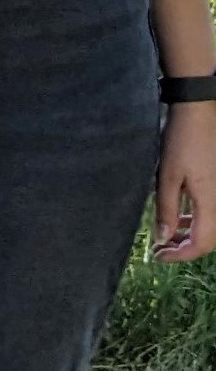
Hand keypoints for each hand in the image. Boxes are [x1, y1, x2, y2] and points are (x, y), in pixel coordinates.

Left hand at [155, 99, 215, 262]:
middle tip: (161, 248)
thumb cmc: (181, 142)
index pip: (202, 244)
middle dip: (185, 247)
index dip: (180, 255)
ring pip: (210, 225)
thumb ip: (166, 210)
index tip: (159, 256)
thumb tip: (164, 238)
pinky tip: (178, 216)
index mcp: (212, 203)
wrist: (199, 114)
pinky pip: (210, 211)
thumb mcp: (167, 177)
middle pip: (209, 238)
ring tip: (167, 234)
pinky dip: (195, 218)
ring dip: (190, 233)